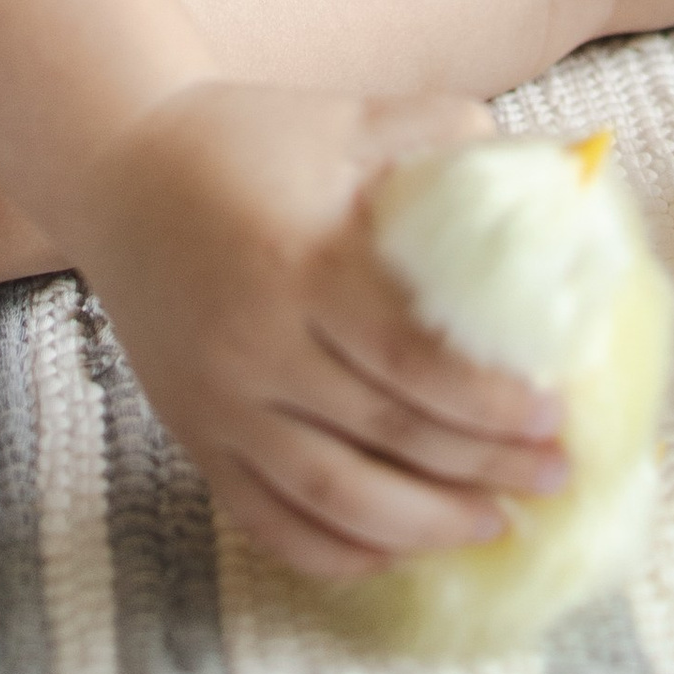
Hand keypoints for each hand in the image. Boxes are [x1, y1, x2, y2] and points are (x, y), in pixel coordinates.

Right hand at [66, 84, 569, 580]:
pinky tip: (390, 555)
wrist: (118, 166)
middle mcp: (258, 343)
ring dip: (419, 527)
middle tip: (552, 480)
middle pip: (384, 434)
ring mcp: (219, 400)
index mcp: (303, 262)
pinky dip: (330, 552)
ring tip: (490, 529)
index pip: (411, 359)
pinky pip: (264, 518)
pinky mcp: (193, 433)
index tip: (554, 419)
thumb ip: (440, 135)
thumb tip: (551, 166)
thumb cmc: (248, 140)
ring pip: (328, 496)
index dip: (487, 403)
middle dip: (479, 470)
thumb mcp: (347, 118)